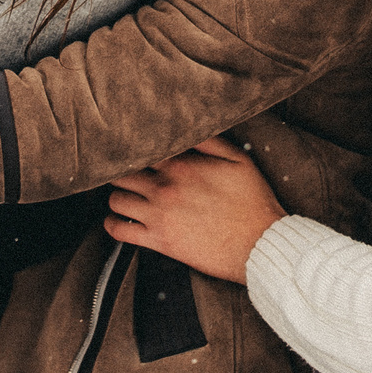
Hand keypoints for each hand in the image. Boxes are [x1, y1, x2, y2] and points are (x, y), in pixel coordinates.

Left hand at [105, 136, 288, 283]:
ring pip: (115, 200)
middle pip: (121, 173)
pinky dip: (112, 224)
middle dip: (121, 171)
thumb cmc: (252, 202)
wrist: (259, 244)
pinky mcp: (159, 241)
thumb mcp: (237, 160)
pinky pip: (119, 231)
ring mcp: (158, 216)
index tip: (135, 150)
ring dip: (117, 196)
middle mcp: (164, 188)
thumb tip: (187, 128)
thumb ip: (208, 140)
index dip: (135, 148)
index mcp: (181, 165)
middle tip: (125, 173)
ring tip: (125, 195)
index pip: (141, 148)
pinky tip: (118, 220)